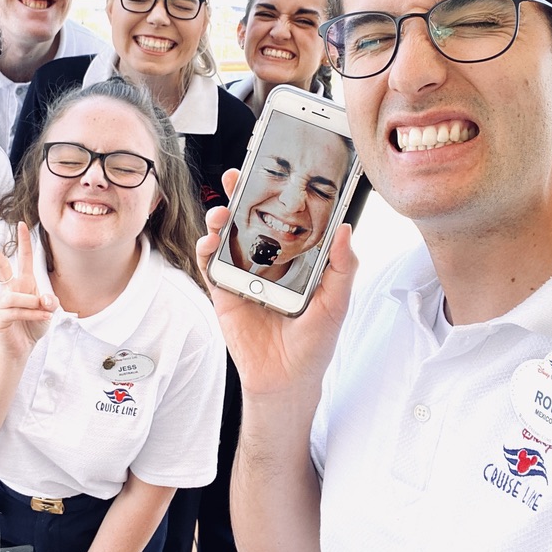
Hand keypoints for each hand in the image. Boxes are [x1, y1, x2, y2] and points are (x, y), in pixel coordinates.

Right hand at [0, 221, 56, 358]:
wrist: (21, 348)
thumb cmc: (33, 325)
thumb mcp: (49, 311)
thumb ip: (50, 302)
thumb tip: (44, 298)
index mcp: (24, 283)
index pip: (24, 259)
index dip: (24, 242)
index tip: (22, 224)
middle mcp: (10, 289)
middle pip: (0, 267)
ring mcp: (2, 303)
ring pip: (16, 296)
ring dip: (33, 304)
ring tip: (44, 312)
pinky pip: (16, 311)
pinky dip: (32, 314)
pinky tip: (42, 318)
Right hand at [197, 169, 356, 397]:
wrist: (287, 381)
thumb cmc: (315, 343)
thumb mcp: (337, 303)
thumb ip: (343, 267)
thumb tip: (346, 228)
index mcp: (294, 258)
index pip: (282, 218)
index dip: (274, 194)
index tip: (269, 170)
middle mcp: (266, 262)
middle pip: (248, 220)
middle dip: (239, 195)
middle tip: (235, 177)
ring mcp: (242, 276)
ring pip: (225, 238)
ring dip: (218, 220)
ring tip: (221, 214)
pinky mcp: (224, 293)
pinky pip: (210, 267)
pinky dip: (206, 250)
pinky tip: (209, 242)